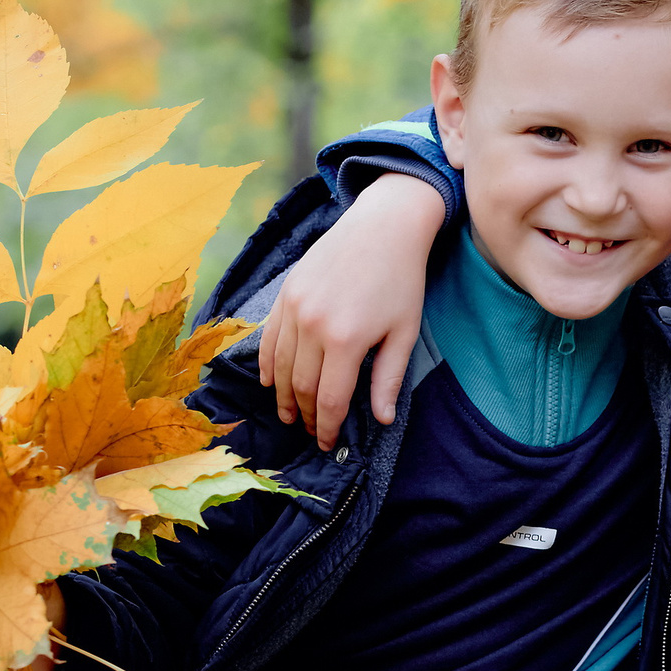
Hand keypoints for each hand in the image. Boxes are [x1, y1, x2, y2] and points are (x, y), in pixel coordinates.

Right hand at [260, 172, 447, 449]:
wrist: (382, 227)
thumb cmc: (401, 281)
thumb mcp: (404, 333)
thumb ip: (387, 379)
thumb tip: (383, 420)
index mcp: (346, 341)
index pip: (329, 399)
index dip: (327, 427)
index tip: (327, 443)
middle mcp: (313, 326)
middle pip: (301, 387)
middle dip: (305, 415)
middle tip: (310, 432)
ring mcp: (294, 308)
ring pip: (280, 366)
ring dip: (283, 396)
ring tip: (288, 414)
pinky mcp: (286, 294)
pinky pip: (268, 339)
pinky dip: (266, 364)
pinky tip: (269, 382)